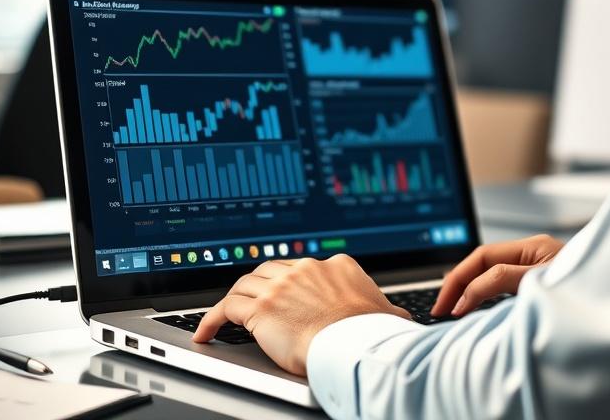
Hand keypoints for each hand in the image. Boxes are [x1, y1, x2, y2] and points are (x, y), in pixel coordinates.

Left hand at [192, 255, 410, 374]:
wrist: (355, 343)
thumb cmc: (371, 332)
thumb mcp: (386, 313)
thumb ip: (386, 310)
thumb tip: (403, 318)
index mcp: (336, 266)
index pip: (304, 267)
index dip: (291, 281)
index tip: (286, 292)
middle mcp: (306, 269)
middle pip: (271, 270)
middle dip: (260, 285)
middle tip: (253, 300)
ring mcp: (281, 285)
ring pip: (247, 284)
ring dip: (235, 300)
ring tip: (226, 315)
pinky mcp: (261, 307)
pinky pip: (227, 308)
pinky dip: (212, 319)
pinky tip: (206, 331)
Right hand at [431, 234, 564, 317]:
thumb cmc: (588, 291)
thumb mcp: (542, 281)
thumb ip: (504, 280)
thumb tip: (467, 294)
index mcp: (534, 246)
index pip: (484, 257)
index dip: (462, 281)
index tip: (449, 307)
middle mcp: (534, 254)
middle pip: (485, 264)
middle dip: (459, 285)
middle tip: (440, 311)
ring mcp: (538, 270)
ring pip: (493, 276)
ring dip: (471, 291)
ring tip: (452, 311)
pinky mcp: (542, 288)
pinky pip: (506, 288)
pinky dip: (488, 297)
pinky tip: (478, 309)